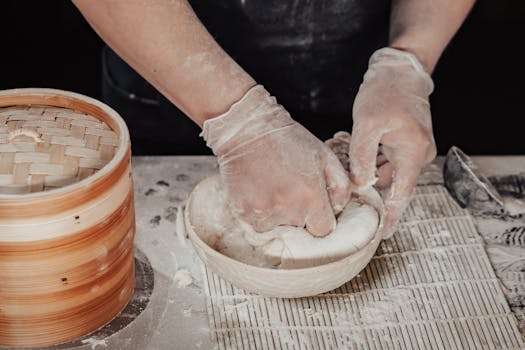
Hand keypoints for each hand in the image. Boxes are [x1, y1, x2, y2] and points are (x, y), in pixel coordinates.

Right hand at [201, 85, 350, 235]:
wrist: (246, 130)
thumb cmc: (288, 140)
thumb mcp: (325, 156)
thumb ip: (341, 186)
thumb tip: (339, 209)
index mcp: (311, 195)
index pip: (324, 229)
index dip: (320, 218)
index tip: (313, 204)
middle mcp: (288, 208)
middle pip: (300, 227)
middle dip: (299, 212)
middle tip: (290, 186)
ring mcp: (263, 211)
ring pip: (278, 227)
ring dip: (278, 213)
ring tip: (273, 186)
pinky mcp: (243, 211)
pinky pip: (257, 224)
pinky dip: (259, 212)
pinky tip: (259, 190)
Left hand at [349, 48, 436, 237]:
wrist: (401, 69)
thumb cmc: (386, 92)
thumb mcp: (368, 123)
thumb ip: (362, 156)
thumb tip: (359, 183)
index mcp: (413, 153)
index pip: (402, 194)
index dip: (391, 216)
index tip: (382, 234)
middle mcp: (416, 155)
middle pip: (386, 180)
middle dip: (361, 177)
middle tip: (338, 162)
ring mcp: (410, 148)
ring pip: (381, 168)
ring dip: (361, 162)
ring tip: (341, 143)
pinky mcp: (402, 142)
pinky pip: (382, 156)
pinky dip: (366, 153)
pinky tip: (348, 140)